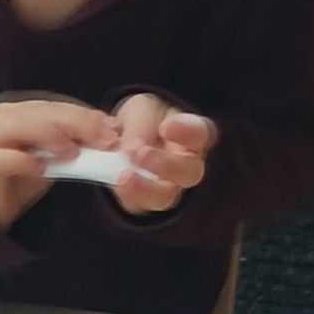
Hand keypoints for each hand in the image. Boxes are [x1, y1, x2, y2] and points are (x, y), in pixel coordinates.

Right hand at [0, 97, 123, 230]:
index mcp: (18, 111)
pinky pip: (3, 158)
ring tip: (73, 152)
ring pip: (20, 126)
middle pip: (42, 113)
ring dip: (50, 136)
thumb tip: (108, 134)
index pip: (54, 106)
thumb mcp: (50, 157)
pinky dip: (24, 161)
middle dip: (77, 123)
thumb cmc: (17, 179)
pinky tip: (42, 169)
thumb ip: (71, 142)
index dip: (84, 114)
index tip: (112, 127)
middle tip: (105, 139)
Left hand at [106, 95, 214, 215]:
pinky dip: (124, 192)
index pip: (199, 133)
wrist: (127, 139)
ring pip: (164, 196)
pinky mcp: (146, 201)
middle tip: (139, 154)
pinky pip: (138, 203)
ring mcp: (169, 187)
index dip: (186, 131)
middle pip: (189, 172)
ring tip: (123, 177)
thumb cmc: (145, 120)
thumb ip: (140, 125)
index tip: (166, 127)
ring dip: (143, 188)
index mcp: (193, 135)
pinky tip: (114, 180)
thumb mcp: (141, 110)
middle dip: (164, 165)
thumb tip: (131, 148)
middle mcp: (188, 165)